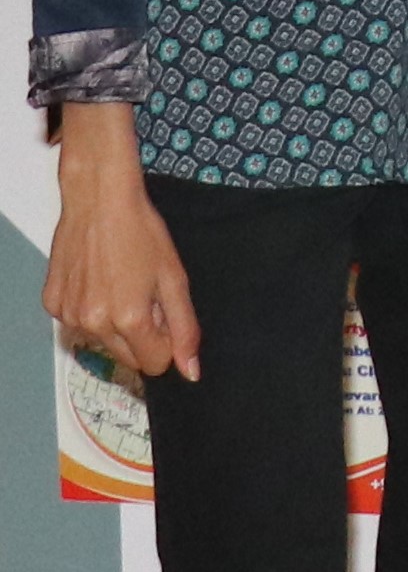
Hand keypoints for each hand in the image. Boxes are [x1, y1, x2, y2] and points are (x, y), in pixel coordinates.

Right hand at [45, 104, 199, 380]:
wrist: (99, 201)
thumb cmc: (142, 232)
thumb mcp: (174, 277)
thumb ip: (184, 327)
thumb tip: (191, 371)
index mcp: (128, 320)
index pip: (155, 363)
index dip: (166, 340)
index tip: (164, 312)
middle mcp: (93, 325)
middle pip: (128, 358)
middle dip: (142, 335)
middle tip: (144, 293)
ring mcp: (69, 316)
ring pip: (102, 342)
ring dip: (115, 323)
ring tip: (121, 281)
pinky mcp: (53, 304)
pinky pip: (79, 322)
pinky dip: (92, 309)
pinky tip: (98, 278)